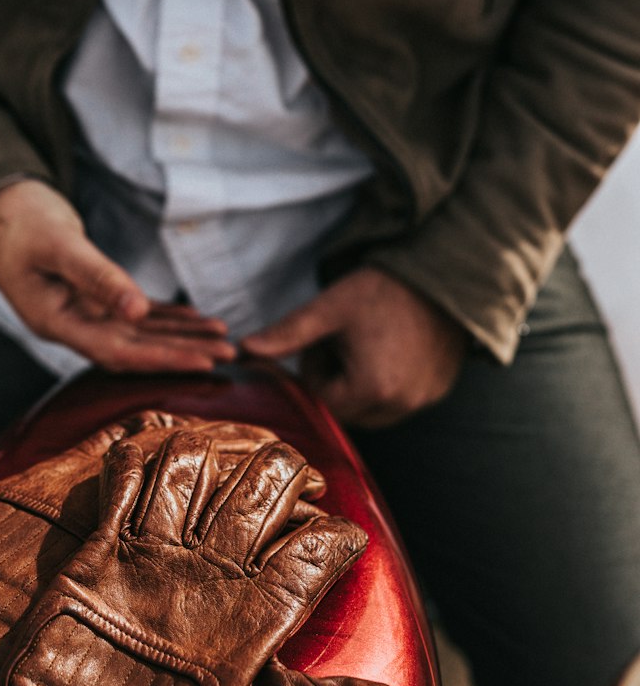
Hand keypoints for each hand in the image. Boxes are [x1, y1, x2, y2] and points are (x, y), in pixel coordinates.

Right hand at [0, 179, 235, 372]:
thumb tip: (138, 311)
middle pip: (135, 349)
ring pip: (140, 333)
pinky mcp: (92, 298)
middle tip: (228, 355)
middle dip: (181, 353)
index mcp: (55, 323)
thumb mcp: (58, 245)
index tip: (203, 363)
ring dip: (181, 337)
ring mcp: (81, 314)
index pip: (117, 352)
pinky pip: (136, 314)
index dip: (162, 359)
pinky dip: (167, 317)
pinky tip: (197, 320)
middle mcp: (71, 326)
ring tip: (224, 340)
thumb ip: (96, 277)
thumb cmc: (20, 222)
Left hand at [242, 268, 466, 428]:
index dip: (314, 370)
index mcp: (372, 388)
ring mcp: (424, 400)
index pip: (321, 400)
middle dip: (336, 381)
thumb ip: (287, 334)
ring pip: (372, 410)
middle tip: (344, 342)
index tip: (323, 340)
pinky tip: (390, 350)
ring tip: (368, 345)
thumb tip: (243, 352)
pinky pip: (400, 401)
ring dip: (360, 386)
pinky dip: (387, 383)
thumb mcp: (329, 309)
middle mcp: (402, 404)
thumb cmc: (382, 290)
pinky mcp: (438, 392)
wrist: (442, 275)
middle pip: (346, 410)